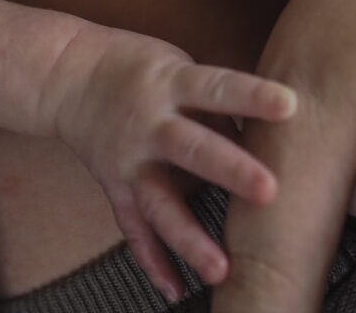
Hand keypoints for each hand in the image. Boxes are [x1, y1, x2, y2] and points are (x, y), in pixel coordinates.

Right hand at [41, 24, 296, 302]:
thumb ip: (214, 103)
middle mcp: (149, 123)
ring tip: (221, 269)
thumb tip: (263, 140)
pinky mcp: (114, 187)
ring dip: (189, 237)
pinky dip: (153, 260)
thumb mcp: (175, 66)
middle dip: (229, 169)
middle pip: (191, 148)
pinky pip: (134, 229)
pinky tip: (175, 289)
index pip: (216, 87)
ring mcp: (129, 160)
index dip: (252, 95)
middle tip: (269, 190)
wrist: (66, 75)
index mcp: (170, 82)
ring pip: (160, 202)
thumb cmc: (135, 67)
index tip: (290, 104)